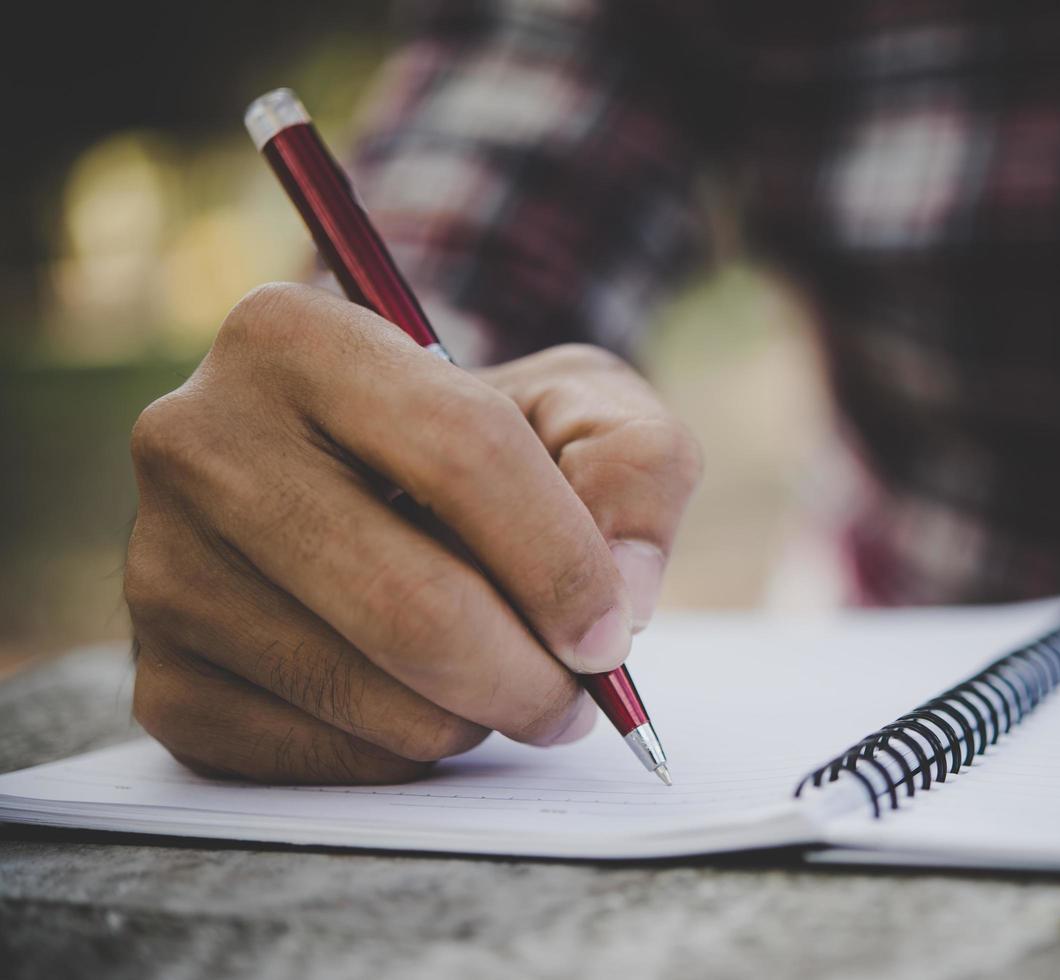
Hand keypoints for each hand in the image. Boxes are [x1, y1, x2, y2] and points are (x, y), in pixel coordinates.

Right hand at [125, 283, 700, 781]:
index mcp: (298, 337)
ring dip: (470, 718)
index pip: (462, 453)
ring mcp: (162, 563)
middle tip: (576, 700)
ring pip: (364, 692)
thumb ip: (636, 468)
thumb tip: (622, 592)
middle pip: (408, 601)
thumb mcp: (579, 405)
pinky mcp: (160, 674)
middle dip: (526, 677)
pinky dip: (398, 756)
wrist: (365, 477)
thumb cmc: (484, 440)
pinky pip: (310, 755)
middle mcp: (198, 440)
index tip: (610, 634)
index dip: (562, 563)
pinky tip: (419, 705)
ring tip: (499, 684)